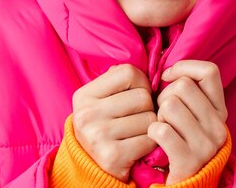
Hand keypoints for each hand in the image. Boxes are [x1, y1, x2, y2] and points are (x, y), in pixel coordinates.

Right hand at [71, 64, 157, 181]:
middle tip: (137, 117)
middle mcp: (87, 114)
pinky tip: (138, 146)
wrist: (93, 166)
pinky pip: (150, 139)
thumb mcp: (102, 100)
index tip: (136, 94)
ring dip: (150, 126)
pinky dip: (150, 142)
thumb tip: (150, 69)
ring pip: (149, 118)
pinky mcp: (112, 156)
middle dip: (147, 107)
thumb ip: (119, 81)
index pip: (128, 73)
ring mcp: (98, 136)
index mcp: (84, 95)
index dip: (141, 82)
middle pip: (142, 97)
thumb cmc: (105, 125)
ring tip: (137, 131)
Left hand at [149, 60, 227, 184]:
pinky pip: (161, 130)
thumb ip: (186, 91)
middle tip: (164, 113)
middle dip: (164, 96)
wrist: (186, 184)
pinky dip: (152, 131)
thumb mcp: (192, 115)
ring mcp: (206, 144)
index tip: (169, 77)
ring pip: (169, 105)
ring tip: (162, 127)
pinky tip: (156, 139)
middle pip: (182, 86)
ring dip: (158, 115)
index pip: (209, 71)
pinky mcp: (189, 161)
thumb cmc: (180, 140)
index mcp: (220, 110)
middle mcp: (218, 126)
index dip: (184, 67)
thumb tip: (165, 65)